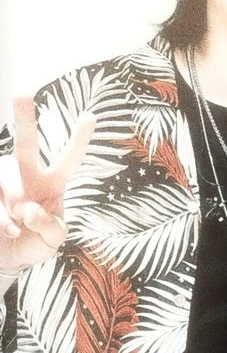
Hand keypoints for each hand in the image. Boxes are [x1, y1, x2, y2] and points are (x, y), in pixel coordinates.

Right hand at [0, 97, 94, 275]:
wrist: (6, 259)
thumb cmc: (35, 244)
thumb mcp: (53, 240)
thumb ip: (50, 226)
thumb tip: (29, 209)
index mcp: (52, 183)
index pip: (69, 159)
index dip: (78, 139)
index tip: (90, 116)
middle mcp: (25, 175)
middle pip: (25, 143)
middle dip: (23, 117)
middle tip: (22, 93)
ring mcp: (2, 182)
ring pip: (4, 176)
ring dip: (12, 204)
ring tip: (16, 226)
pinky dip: (0, 217)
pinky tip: (6, 230)